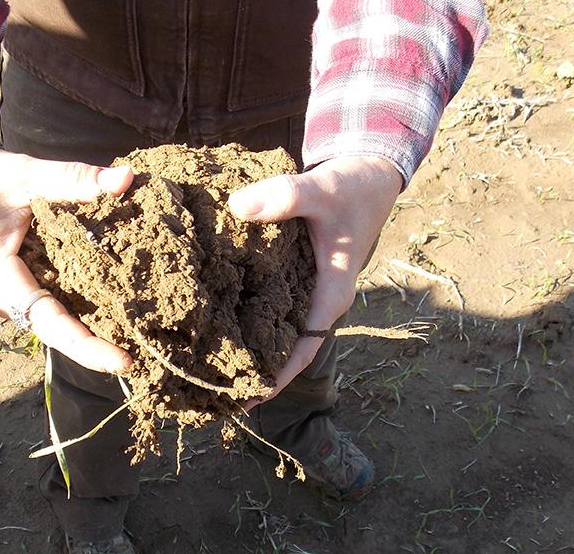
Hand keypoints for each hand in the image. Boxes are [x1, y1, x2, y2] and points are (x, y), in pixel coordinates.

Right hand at [0, 121, 133, 373]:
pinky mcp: (10, 287)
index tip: (125, 361)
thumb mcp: (25, 174)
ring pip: (53, 318)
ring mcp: (3, 297)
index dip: (89, 346)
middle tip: (148, 354)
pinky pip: (47, 302)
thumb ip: (75, 179)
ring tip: (140, 335)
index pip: (50, 322)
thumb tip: (127, 178)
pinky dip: (77, 302)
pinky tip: (114, 301)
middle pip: (56, 330)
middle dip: (98, 345)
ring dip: (91, 325)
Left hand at [228, 156, 401, 408]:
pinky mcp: (293, 272)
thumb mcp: (323, 189)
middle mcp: (318, 297)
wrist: (369, 172)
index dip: (275, 377)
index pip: (303, 348)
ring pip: (275, 327)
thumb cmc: (352, 187)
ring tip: (203, 366)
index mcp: (331, 292)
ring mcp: (306, 287)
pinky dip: (244, 312)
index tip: (243, 400)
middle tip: (209, 393)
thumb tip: (237, 207)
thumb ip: (286, 196)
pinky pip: (268, 301)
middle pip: (284, 348)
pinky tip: (211, 316)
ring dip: (246, 346)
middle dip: (251, 371)